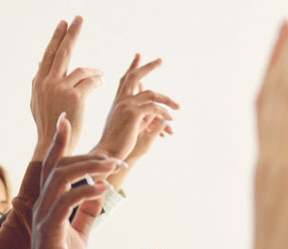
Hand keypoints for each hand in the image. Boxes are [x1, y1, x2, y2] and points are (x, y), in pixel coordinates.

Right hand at [21, 116, 123, 248]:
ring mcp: (44, 216)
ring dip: (89, 167)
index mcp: (49, 204)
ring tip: (113, 165)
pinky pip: (66, 202)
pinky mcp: (49, 230)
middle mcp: (43, 205)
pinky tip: (104, 187)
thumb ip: (87, 210)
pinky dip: (86, 190)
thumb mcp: (80, 232)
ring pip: (61, 177)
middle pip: (58, 165)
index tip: (66, 120)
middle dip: (87, 154)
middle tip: (116, 157)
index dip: (58, 142)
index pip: (53, 166)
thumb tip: (100, 190)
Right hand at [30, 17, 104, 161]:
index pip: (48, 55)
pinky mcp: (74, 96)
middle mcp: (46, 83)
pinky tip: (101, 81)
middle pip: (61, 52)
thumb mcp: (38, 102)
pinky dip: (96, 80)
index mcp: (38, 83)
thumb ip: (40, 82)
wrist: (54, 145)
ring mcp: (60, 89)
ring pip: (80, 70)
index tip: (64, 24)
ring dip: (92, 71)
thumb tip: (39, 63)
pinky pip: (89, 81)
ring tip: (99, 74)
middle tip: (78, 18)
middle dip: (71, 34)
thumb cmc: (49, 125)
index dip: (57, 38)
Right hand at [92, 54, 180, 187]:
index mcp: (118, 102)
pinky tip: (170, 119)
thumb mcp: (132, 127)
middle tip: (160, 60)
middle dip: (148, 66)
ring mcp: (126, 105)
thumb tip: (157, 114)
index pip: (125, 80)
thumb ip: (143, 117)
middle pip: (135, 77)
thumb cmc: (119, 144)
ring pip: (152, 94)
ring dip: (167, 100)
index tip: (139, 57)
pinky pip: (154, 108)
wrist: (109, 153)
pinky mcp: (133, 113)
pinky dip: (164, 113)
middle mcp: (121, 100)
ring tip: (178, 106)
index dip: (133, 68)